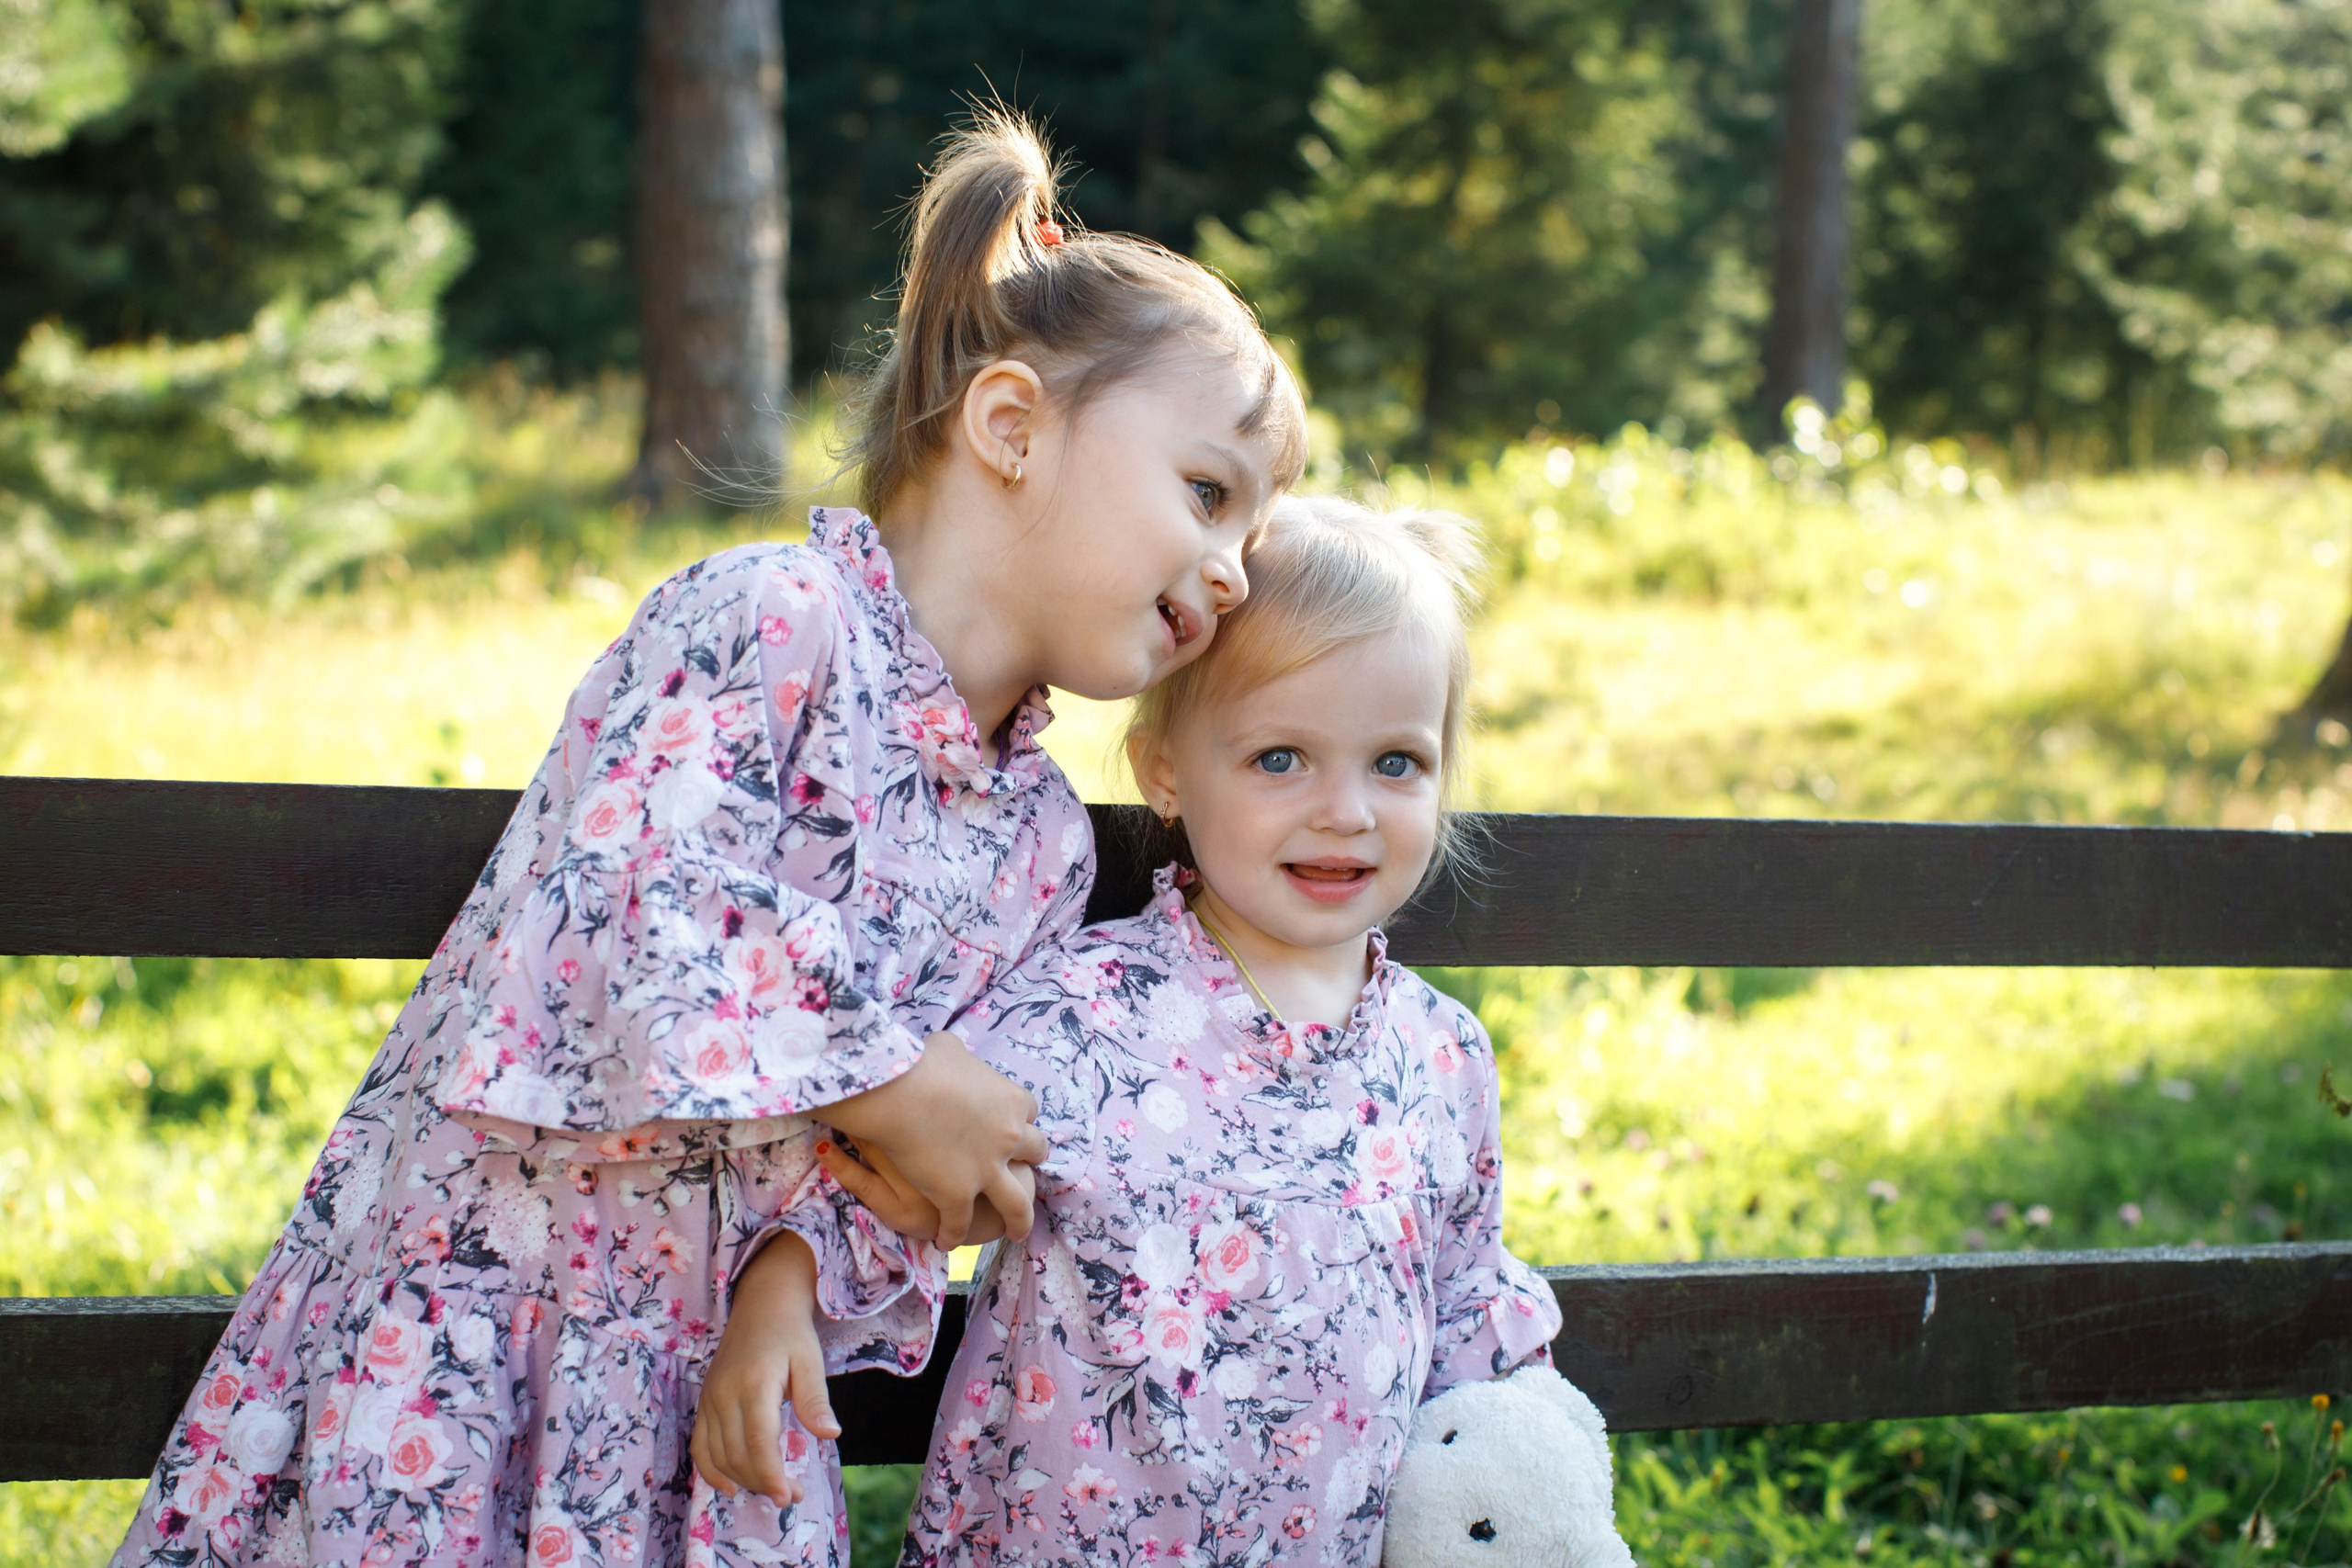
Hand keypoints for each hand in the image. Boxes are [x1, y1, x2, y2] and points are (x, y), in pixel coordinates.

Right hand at [691, 1233, 838, 1507]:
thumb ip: (816, 1399)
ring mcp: (710, 1399)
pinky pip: (699, 1445)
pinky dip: (710, 1470)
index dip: (770, 1474)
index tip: (787, 1496)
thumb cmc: (791, 1332)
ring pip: (717, 1455)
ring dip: (743, 1480)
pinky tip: (730, 1486)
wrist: (762, 1303)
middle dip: (763, 1482)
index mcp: (754, 1383)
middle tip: (792, 1496)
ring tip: (772, 1490)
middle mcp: (725, 1394)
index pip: (759, 1442)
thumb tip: (830, 1435)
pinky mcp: (704, 1402)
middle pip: (737, 1455)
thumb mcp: (811, 1360)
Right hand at [825, 1030, 1047, 1248]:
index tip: (1009, 1123)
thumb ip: (961, 1059)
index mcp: (1012, 1101)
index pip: (1029, 1112)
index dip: (1018, 1118)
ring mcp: (987, 1171)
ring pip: (1018, 1205)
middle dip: (1030, 1160)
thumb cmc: (920, 1063)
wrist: (899, 1092)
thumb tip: (955, 1056)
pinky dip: (954, 1234)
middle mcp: (1010, 1138)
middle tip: (1024, 1168)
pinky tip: (946, 1241)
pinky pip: (960, 1223)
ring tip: (1016, 1231)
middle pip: (1036, 1152)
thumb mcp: (950, 1048)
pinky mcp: (958, 1196)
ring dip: (1020, 1219)